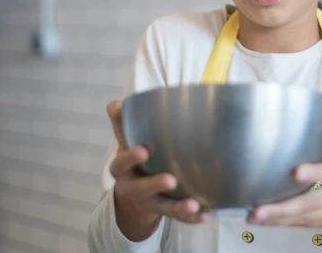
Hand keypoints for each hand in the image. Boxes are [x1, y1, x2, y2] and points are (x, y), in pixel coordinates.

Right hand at [106, 100, 208, 236]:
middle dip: (154, 185)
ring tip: (193, 204)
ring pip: (164, 207)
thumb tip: (115, 103)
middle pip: (142, 189)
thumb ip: (122, 121)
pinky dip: (192, 217)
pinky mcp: (167, 211)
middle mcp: (135, 188)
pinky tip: (206, 214)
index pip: (122, 163)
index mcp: (123, 168)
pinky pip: (179, 217)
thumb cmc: (134, 157)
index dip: (131, 158)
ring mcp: (152, 202)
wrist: (134, 193)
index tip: (143, 150)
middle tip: (170, 179)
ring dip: (178, 207)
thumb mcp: (126, 140)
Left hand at [246, 101, 321, 227]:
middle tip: (259, 208)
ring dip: (278, 218)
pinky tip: (262, 220)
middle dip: (285, 207)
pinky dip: (281, 224)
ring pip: (304, 218)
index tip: (295, 172)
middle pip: (313, 202)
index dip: (316, 172)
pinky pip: (301, 225)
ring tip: (253, 216)